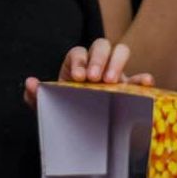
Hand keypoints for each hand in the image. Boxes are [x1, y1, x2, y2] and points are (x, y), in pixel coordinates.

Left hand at [24, 38, 154, 107]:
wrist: (81, 131)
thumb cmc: (64, 111)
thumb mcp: (47, 107)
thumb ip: (35, 96)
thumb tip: (30, 83)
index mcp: (77, 65)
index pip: (78, 53)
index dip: (79, 61)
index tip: (78, 77)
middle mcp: (97, 64)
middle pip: (101, 46)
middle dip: (98, 59)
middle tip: (95, 78)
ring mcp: (115, 73)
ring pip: (120, 51)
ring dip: (117, 62)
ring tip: (112, 81)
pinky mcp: (129, 87)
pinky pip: (139, 77)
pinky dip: (143, 77)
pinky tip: (146, 81)